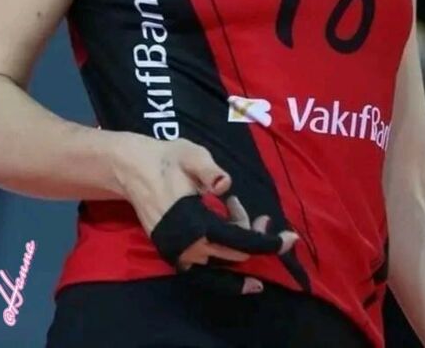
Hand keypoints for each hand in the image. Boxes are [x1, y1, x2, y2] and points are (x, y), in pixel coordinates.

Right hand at [113, 133, 298, 272]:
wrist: (132, 168)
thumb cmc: (166, 158)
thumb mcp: (191, 155)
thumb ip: (209, 170)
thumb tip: (224, 184)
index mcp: (195, 225)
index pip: (241, 242)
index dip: (268, 242)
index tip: (292, 239)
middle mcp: (188, 247)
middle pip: (235, 254)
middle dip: (255, 237)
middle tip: (261, 215)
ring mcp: (180, 254)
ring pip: (222, 261)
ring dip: (238, 242)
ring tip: (237, 210)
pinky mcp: (174, 253)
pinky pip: (206, 269)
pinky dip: (225, 263)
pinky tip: (237, 251)